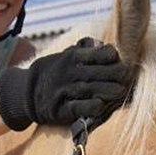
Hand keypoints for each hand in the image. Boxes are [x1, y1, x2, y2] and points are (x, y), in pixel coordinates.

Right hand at [0, 38, 133, 130]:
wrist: (28, 92)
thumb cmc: (56, 71)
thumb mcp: (65, 54)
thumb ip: (84, 48)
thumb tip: (102, 44)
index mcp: (71, 58)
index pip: (94, 54)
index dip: (109, 55)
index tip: (118, 59)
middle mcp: (67, 73)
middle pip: (94, 72)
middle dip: (113, 74)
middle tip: (128, 76)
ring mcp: (62, 91)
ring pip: (87, 89)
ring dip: (106, 90)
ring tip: (121, 91)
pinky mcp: (60, 110)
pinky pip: (76, 108)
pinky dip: (88, 106)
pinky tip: (100, 105)